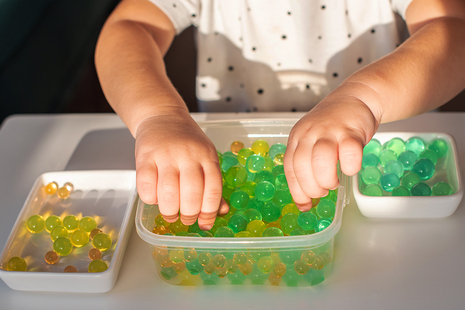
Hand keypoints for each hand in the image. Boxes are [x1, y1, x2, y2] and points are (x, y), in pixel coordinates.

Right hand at [135, 111, 228, 229]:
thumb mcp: (205, 157)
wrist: (162, 116)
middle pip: (192, 194)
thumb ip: (212, 184)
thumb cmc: (186, 142)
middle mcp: (188, 154)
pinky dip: (151, 199)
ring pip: (169, 193)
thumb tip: (221, 211)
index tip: (205, 223)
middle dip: (189, 214)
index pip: (213, 189)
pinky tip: (155, 199)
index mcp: (207, 156)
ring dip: (170, 211)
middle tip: (186, 219)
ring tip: (171, 214)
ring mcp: (166, 155)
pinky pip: (146, 186)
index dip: (210, 211)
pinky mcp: (144, 156)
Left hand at [284, 91, 378, 210]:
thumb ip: (307, 164)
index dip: (296, 189)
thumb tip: (304, 200)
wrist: (355, 97)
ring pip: (320, 159)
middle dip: (311, 187)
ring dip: (326, 179)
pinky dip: (349, 166)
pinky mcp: (351, 130)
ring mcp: (329, 130)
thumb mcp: (312, 140)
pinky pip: (349, 152)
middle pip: (301, 165)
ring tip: (333, 183)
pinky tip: (350, 169)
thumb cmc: (334, 125)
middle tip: (322, 192)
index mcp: (297, 137)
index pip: (290, 167)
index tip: (304, 204)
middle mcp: (309, 133)